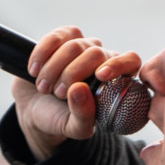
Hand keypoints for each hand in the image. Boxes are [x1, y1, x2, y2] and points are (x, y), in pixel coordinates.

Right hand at [12, 26, 142, 159]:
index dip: (117, 64)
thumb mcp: (74, 127)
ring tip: (44, 88)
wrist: (34, 109)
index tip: (99, 76)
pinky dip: (41, 54)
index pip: (130, 61)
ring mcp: (82, 46)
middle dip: (71, 74)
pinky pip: (55, 37)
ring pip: (73, 45)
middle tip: (58, 94)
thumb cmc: (60, 118)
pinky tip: (34, 70)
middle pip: (95, 53)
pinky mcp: (61, 38)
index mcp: (116, 80)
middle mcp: (102, 59)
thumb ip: (83, 115)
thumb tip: (79, 88)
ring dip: (53, 69)